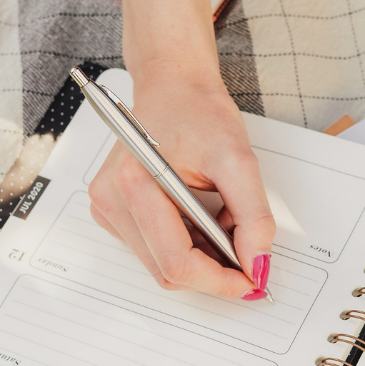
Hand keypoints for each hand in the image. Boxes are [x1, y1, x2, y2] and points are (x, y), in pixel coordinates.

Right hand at [87, 69, 276, 300]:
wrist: (172, 85)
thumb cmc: (198, 111)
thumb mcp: (238, 158)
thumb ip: (253, 216)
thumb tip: (257, 264)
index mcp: (135, 183)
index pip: (177, 262)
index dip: (220, 281)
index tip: (252, 280)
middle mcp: (111, 199)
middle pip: (167, 270)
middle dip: (213, 268)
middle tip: (246, 247)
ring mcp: (107, 207)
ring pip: (161, 264)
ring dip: (200, 255)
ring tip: (220, 217)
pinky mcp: (112, 210)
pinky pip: (153, 249)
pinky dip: (185, 244)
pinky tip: (199, 215)